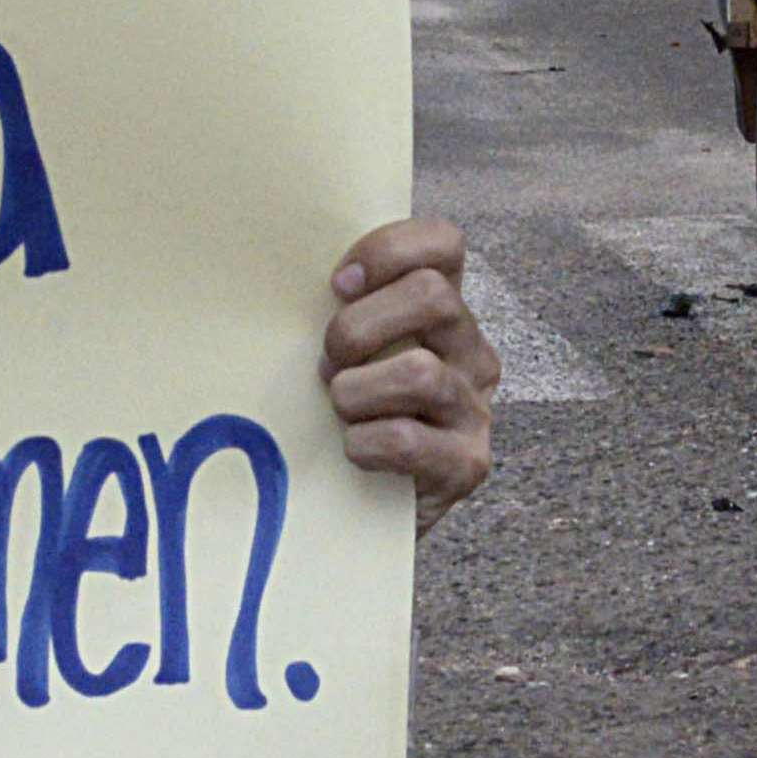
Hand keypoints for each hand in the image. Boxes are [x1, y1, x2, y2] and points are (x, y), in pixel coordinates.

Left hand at [321, 215, 494, 530]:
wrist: (366, 515)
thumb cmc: (348, 417)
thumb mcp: (347, 353)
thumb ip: (343, 312)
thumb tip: (281, 286)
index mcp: (444, 312)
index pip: (443, 242)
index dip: (387, 249)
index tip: (337, 284)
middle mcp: (472, 351)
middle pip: (432, 296)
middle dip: (359, 327)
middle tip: (328, 361)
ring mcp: (474, 408)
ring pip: (419, 371)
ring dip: (357, 391)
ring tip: (339, 410)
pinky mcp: (467, 463)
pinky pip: (406, 438)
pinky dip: (364, 444)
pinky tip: (353, 450)